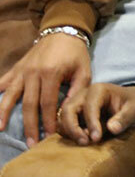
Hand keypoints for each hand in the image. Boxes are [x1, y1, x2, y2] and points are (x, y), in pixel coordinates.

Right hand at [0, 33, 93, 147]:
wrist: (61, 32)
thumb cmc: (76, 54)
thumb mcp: (84, 72)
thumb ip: (77, 91)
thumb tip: (66, 112)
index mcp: (52, 73)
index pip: (48, 103)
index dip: (48, 121)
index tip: (50, 136)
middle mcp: (33, 73)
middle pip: (29, 104)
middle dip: (30, 125)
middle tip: (31, 143)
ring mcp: (21, 71)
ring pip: (11, 96)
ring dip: (4, 113)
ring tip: (0, 128)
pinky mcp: (15, 69)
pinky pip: (2, 83)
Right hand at [57, 83, 134, 145]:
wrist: (129, 103)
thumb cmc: (132, 106)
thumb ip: (125, 118)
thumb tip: (112, 128)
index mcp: (99, 90)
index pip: (90, 106)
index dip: (92, 123)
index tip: (96, 138)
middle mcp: (83, 94)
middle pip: (69, 110)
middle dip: (73, 128)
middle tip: (84, 143)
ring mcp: (76, 102)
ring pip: (62, 116)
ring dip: (68, 131)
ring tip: (83, 142)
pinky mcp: (73, 112)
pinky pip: (63, 122)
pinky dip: (67, 132)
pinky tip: (78, 140)